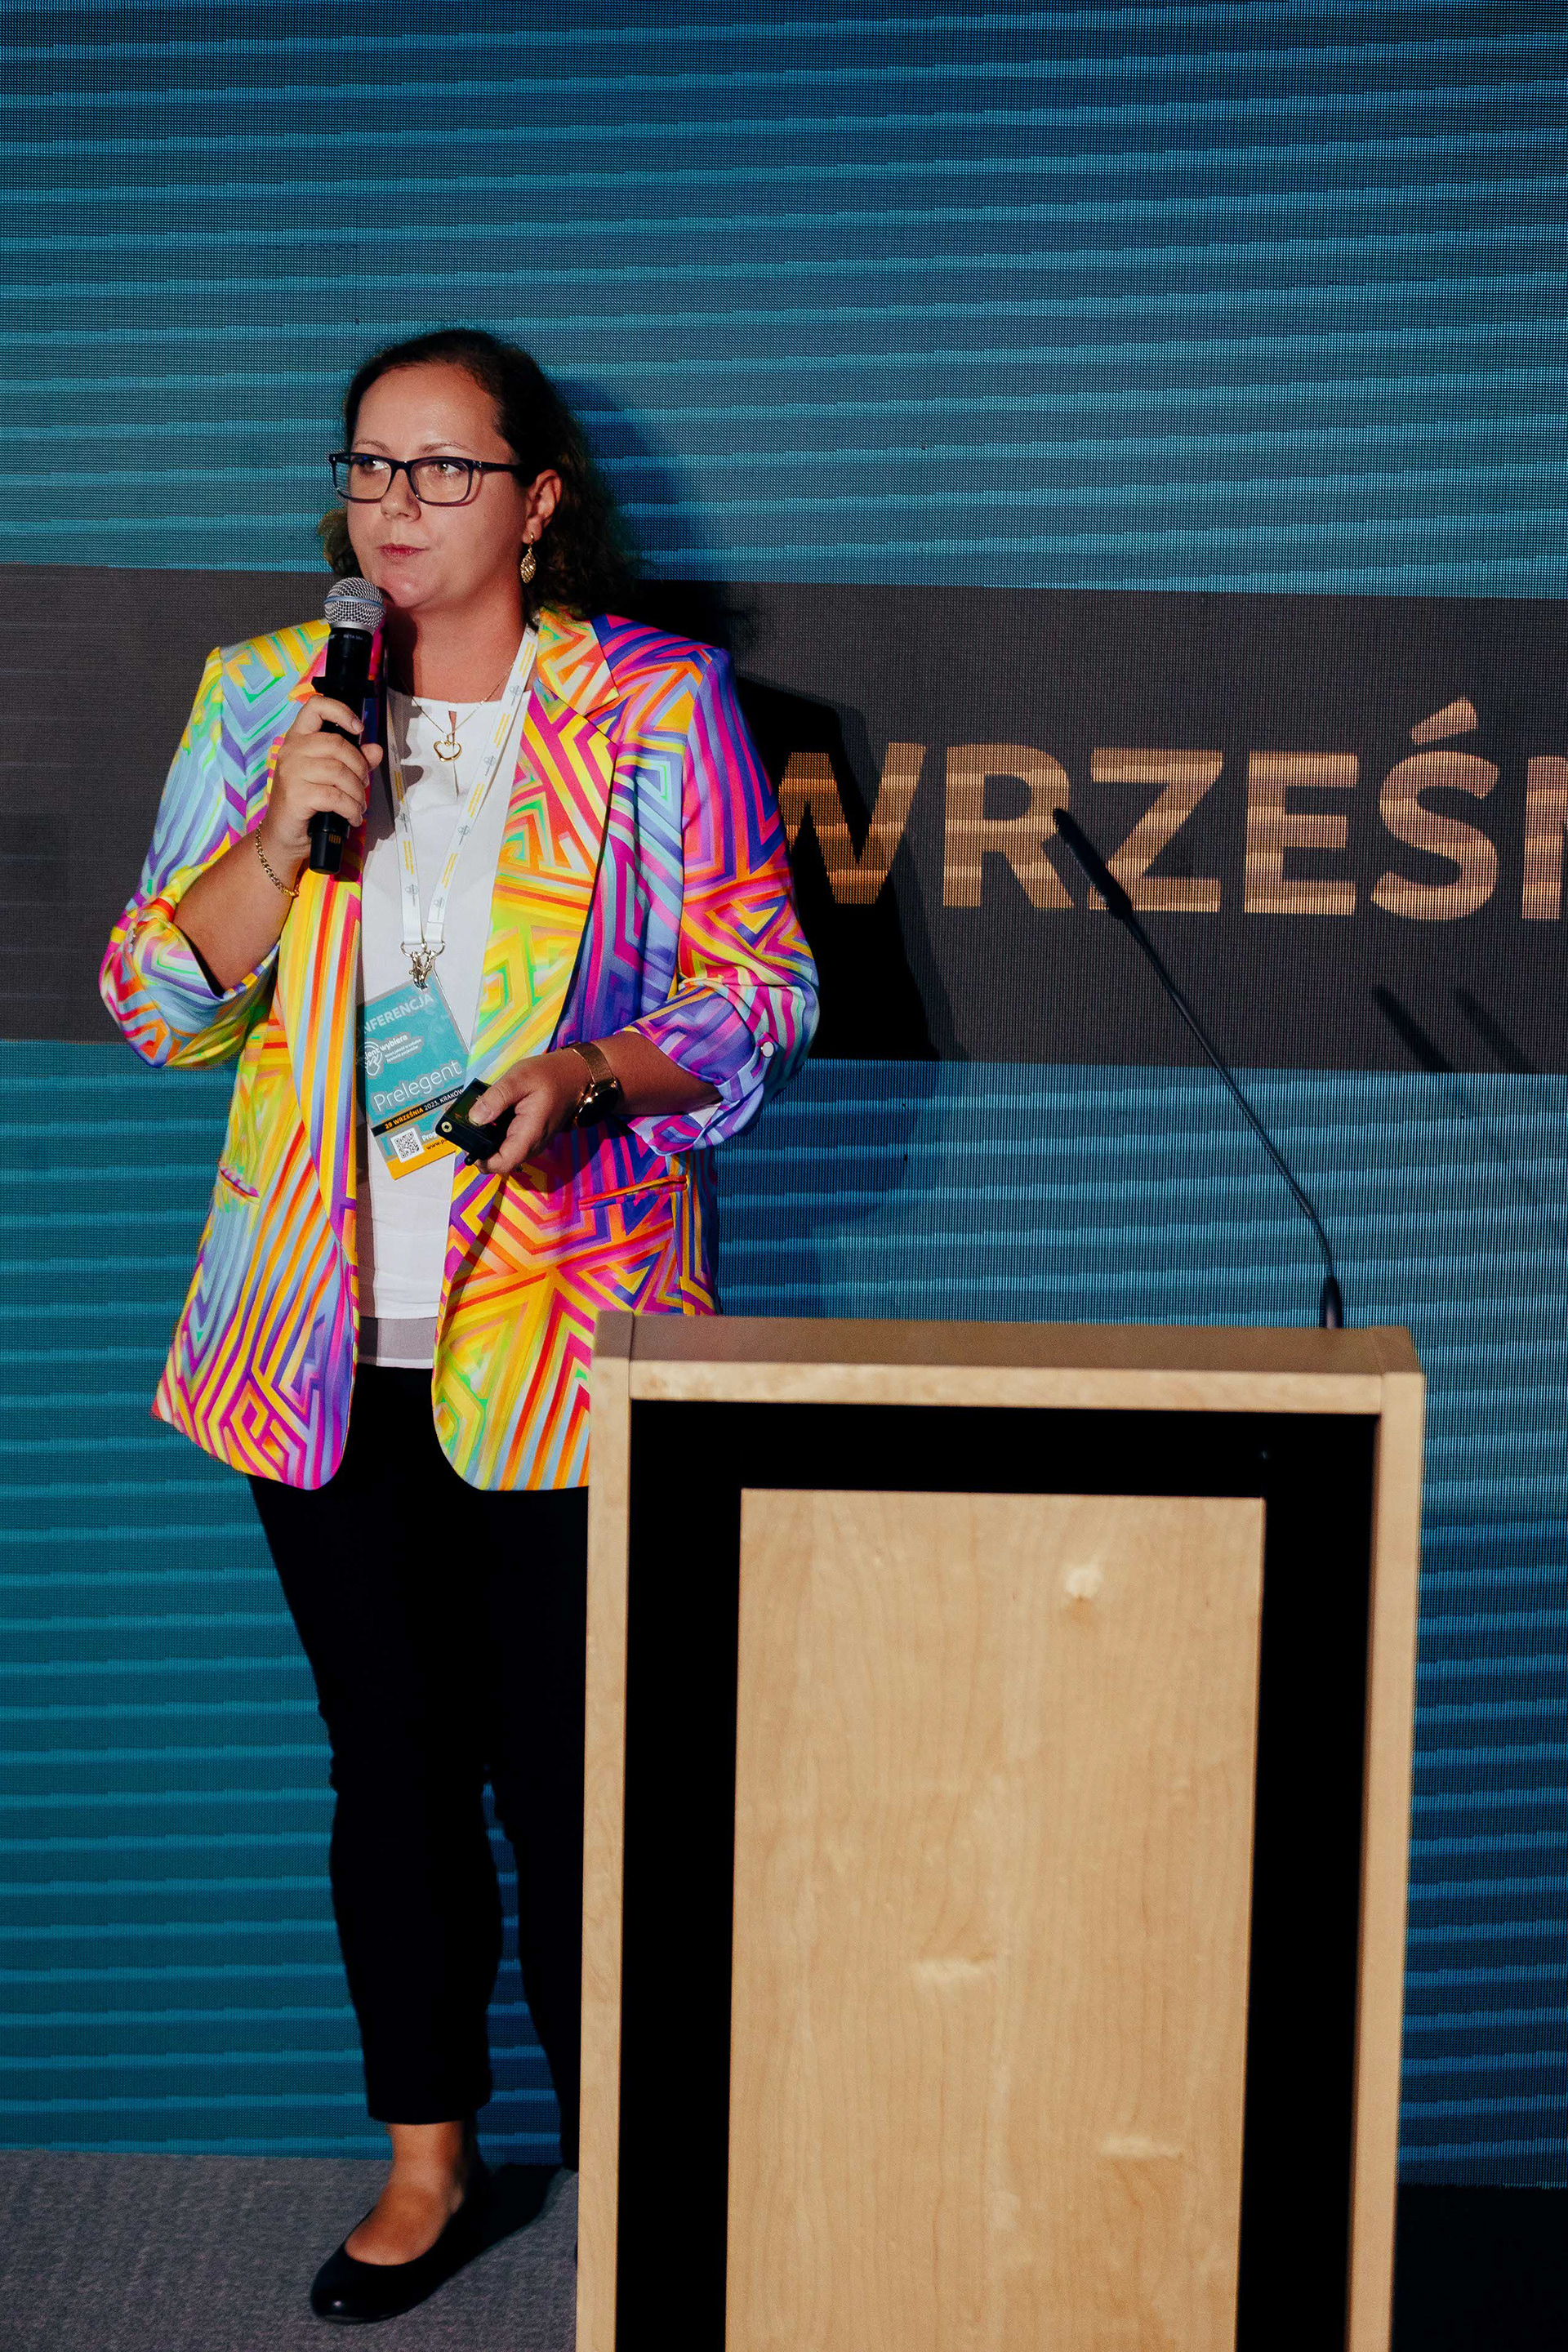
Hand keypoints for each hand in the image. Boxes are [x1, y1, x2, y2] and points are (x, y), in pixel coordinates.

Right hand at [259, 695, 382, 870]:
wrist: (283, 836)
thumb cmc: (307, 804)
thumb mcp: (332, 779)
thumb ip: (354, 762)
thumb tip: (375, 750)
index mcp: (298, 739)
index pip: (315, 707)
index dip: (340, 711)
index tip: (358, 728)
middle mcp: (291, 750)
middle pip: (337, 744)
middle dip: (359, 767)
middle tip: (363, 785)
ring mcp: (291, 772)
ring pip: (339, 772)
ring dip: (358, 793)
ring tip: (358, 806)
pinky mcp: (295, 795)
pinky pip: (335, 796)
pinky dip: (351, 809)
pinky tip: (353, 817)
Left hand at [466, 1051, 588, 1175]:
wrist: (575, 1075)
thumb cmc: (550, 1075)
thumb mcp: (519, 1078)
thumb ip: (495, 1098)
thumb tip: (474, 1118)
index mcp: (529, 1135)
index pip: (501, 1164)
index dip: (480, 1159)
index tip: (466, 1140)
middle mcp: (532, 1145)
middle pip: (499, 1160)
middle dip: (481, 1147)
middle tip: (468, 1124)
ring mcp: (532, 1143)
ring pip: (504, 1153)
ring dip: (488, 1140)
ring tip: (481, 1116)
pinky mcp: (531, 1137)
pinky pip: (510, 1144)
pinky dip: (497, 1134)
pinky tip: (493, 1115)